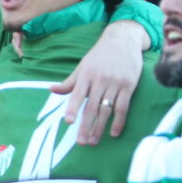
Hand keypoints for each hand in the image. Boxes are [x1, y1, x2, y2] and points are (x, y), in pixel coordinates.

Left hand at [50, 23, 142, 144]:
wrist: (123, 40)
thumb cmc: (99, 55)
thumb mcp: (82, 66)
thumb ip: (69, 82)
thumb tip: (51, 90)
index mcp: (86, 75)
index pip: (77, 95)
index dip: (73, 108)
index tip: (68, 122)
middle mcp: (100, 79)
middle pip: (92, 106)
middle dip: (85, 125)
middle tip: (81, 142)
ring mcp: (115, 83)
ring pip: (107, 110)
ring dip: (100, 127)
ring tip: (93, 141)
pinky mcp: (129, 85)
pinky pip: (123, 107)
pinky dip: (119, 121)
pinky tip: (114, 133)